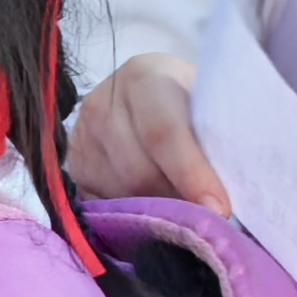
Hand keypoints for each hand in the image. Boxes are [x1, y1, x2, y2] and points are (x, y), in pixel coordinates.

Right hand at [62, 50, 225, 214]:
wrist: (155, 92)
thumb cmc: (194, 102)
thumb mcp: (211, 105)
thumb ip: (218, 140)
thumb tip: (224, 200)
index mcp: (143, 78)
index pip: (163, 133)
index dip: (191, 174)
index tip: (218, 208)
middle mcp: (102, 105)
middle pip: (138, 172)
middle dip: (177, 202)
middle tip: (207, 218)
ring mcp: (80, 137)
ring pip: (121, 194)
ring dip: (156, 211)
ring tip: (182, 208)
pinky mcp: (72, 167)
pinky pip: (102, 207)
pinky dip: (132, 216)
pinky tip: (152, 208)